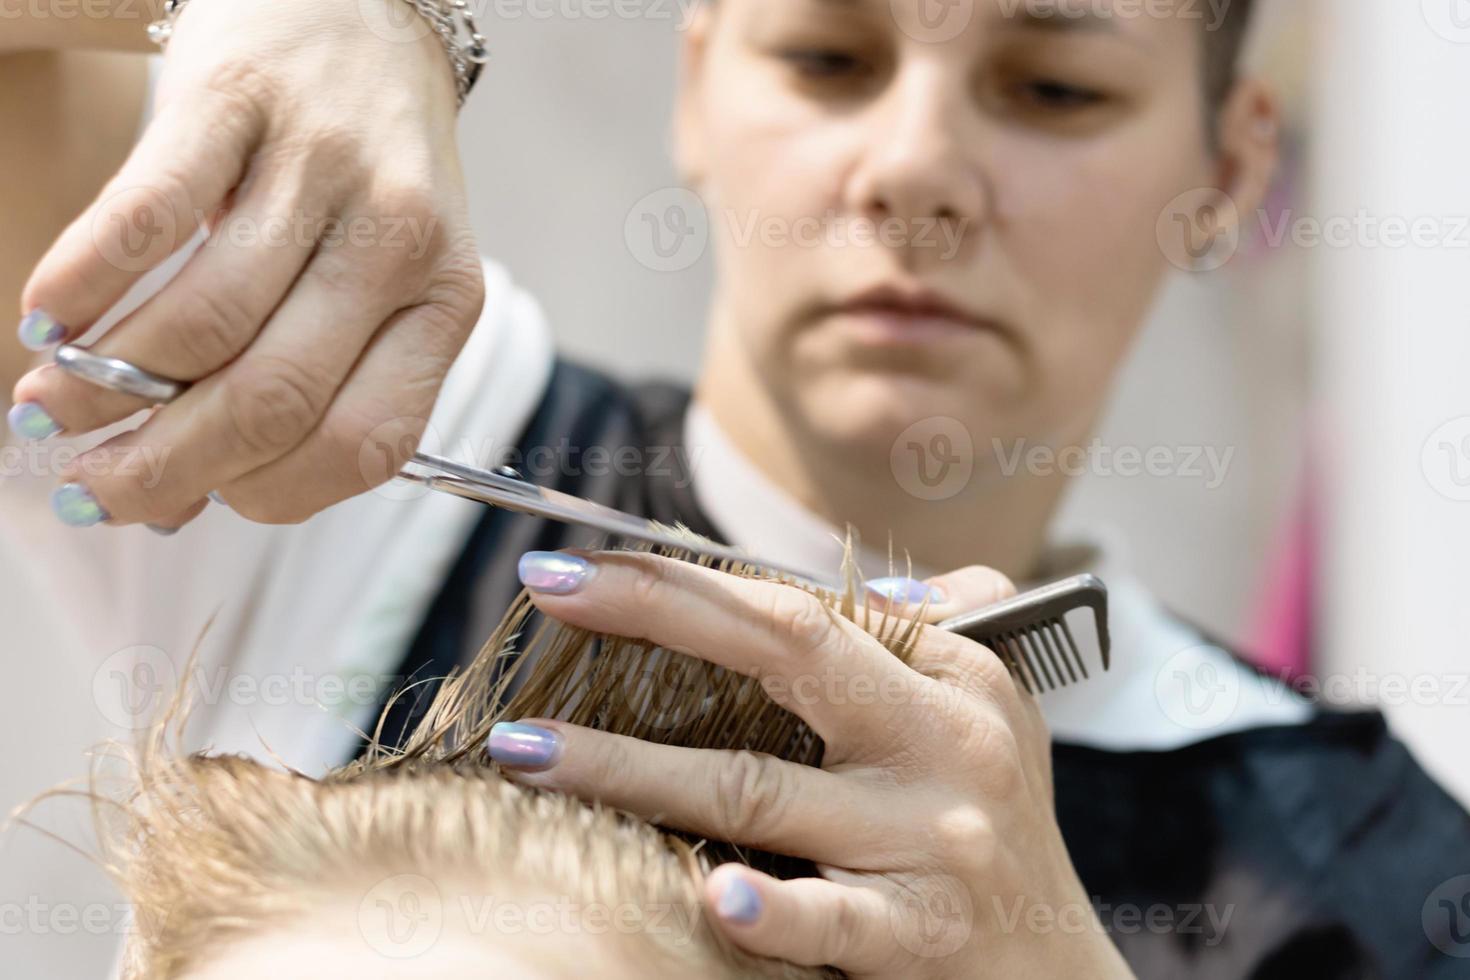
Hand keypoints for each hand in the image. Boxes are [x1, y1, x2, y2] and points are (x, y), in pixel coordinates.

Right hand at [10, 0, 484, 528]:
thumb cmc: (361, 182)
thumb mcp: (376, 286)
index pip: (365, 445)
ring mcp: (321, 168)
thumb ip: (313, 387)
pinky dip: (82, 284)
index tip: (194, 501)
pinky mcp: (239, 104)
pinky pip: (148, 219)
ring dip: (107, 387)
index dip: (267, 497)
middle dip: (168, 464)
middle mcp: (398, 243)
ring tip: (48, 410)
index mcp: (446, 305)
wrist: (362, 19)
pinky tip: (47, 321)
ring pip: (205, 322)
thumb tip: (187, 503)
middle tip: (96, 486)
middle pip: (274, 399)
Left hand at [490, 551, 1135, 978]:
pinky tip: (714, 899)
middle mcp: (943, 742)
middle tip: (545, 586)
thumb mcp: (993, 707)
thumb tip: (854, 580)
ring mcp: (933, 838)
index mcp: (952, 675)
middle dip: (659, 609)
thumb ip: (931, 631)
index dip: (686, 580)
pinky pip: (835, 918)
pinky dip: (774, 910)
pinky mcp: (924, 932)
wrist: (1055, 974)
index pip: (801, 607)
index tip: (580, 567)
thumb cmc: (999, 820)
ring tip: (527, 751)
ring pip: (758, 789)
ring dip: (630, 768)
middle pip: (787, 651)